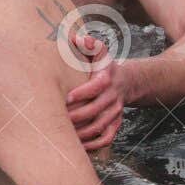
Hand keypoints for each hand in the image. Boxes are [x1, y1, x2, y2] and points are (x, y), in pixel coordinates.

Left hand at [62, 34, 124, 149]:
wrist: (125, 82)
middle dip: (76, 116)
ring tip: (63, 133)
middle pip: (96, 110)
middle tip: (58, 118)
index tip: (67, 97)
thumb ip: (88, 44)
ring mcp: (115, 112)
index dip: (83, 93)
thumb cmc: (102, 66)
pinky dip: (93, 144)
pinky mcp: (115, 124)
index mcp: (107, 77)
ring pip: (100, 127)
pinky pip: (107, 138)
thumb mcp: (98, 52)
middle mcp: (113, 96)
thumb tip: (76, 38)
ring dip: (82, 132)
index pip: (98, 86)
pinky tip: (77, 145)